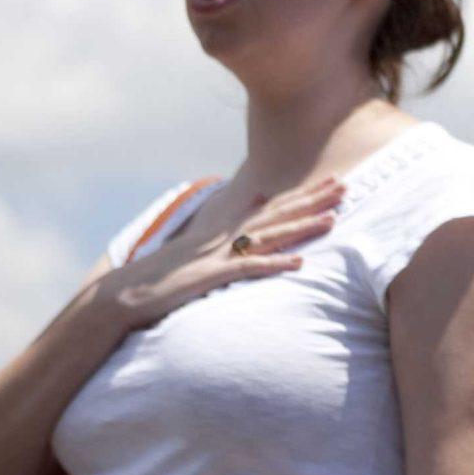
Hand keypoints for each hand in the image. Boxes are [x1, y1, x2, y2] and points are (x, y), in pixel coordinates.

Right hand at [95, 177, 343, 332]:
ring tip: (333, 220)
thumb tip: (258, 199)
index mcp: (229, 230)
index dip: (306, 195)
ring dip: (302, 228)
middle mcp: (228, 236)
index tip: (334, 181)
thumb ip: (233, 224)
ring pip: (270, 237)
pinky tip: (299, 264)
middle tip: (347, 185)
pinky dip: (275, 265)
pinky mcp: (211, 276)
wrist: (127, 293)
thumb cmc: (167, 274)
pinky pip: (248, 269)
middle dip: (313, 200)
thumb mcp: (205, 245)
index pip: (276, 207)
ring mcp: (220, 255)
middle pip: (278, 214)